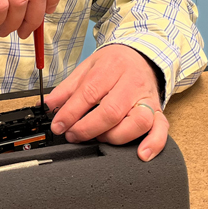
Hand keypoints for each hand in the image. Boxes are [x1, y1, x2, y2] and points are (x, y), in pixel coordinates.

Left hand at [46, 44, 167, 161]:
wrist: (142, 54)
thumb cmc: (113, 64)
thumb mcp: (87, 67)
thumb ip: (66, 88)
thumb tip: (46, 105)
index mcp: (111, 68)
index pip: (89, 92)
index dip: (71, 112)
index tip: (58, 125)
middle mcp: (131, 83)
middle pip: (112, 110)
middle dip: (88, 128)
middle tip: (73, 135)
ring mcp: (147, 98)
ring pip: (137, 121)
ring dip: (115, 137)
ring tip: (99, 139)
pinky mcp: (159, 111)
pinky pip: (161, 129)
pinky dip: (154, 143)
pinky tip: (141, 153)